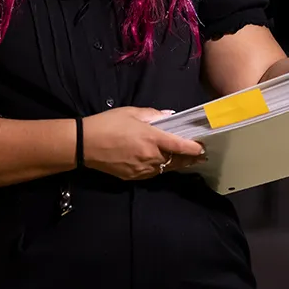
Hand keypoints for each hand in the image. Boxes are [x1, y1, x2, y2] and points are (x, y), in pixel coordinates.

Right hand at [81, 107, 206, 179]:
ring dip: (176, 165)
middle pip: (176, 161)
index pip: (180, 146)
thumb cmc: (107, 124)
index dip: (194, 148)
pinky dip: (160, 169)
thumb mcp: (131, 112)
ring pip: (165, 169)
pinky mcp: (133, 177)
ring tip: (185, 160)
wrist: (84, 144)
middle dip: (190, 159)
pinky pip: (152, 174)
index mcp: (152, 138)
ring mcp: (141, 169)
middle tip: (200, 156)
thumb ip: (153, 115)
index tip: (204, 148)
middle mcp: (150, 156)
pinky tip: (162, 164)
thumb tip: (169, 116)